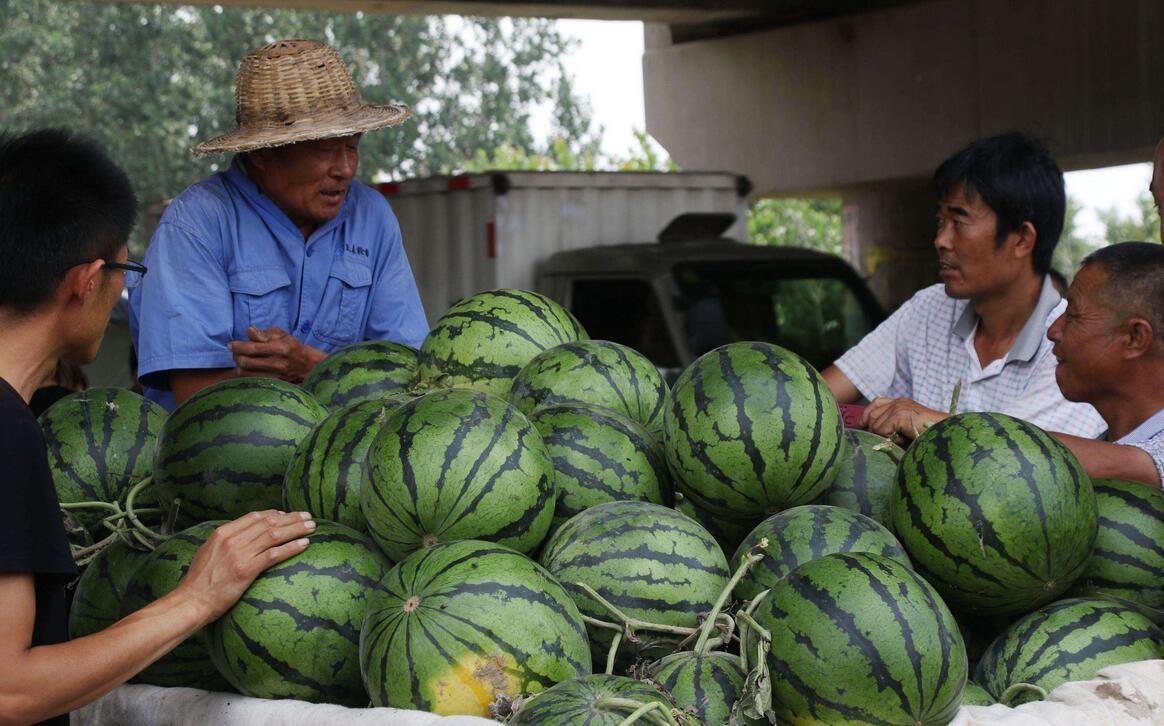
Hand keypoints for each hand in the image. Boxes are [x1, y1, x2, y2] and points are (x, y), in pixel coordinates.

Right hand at [174, 510, 313, 623]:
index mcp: (222, 533)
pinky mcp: (247, 569)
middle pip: (268, 522)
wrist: (191, 601)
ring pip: (275, 535)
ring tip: (311, 527)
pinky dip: (292, 547)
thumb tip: (243, 535)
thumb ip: (225, 541)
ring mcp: (240, 554)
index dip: (274, 513)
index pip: (254, 517)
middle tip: (307, 517)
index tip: (287, 514)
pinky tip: (304, 544)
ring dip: (296, 529)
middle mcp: (232, 540)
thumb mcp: (208, 552)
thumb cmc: (199, 581)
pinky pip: (275, 554)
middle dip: (291, 518)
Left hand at [227, 326, 326, 382]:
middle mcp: (277, 363)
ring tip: (240, 359)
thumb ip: (264, 333)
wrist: (307, 365)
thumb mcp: (282, 335)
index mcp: (280, 348)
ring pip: (246, 373)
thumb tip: (249, 330)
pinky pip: (251, 381)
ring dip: (238, 366)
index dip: (237, 346)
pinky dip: (244, 374)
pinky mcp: (273, 384)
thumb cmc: (292, 347)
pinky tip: (245, 369)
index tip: (230, 345)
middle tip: (235, 352)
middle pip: (246, 362)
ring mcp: (275, 376)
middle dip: (236, 356)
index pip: (252, 348)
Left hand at [861, 396, 945, 440]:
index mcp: (901, 402)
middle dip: (874, 429)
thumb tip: (869, 430)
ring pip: (875, 424)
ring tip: (901, 438)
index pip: (876, 403)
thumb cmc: (928, 435)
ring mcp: (898, 407)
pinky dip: (889, 438)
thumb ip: (891, 425)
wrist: (945, 433)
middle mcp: (898, 401)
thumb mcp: (906, 427)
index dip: (867, 415)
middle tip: (890, 437)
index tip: (863, 426)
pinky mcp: (899, 415)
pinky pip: (881, 430)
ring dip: (884, 436)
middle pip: (871, 414)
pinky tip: (904, 439)